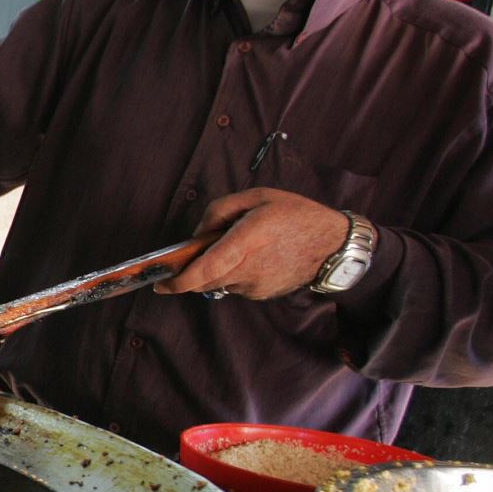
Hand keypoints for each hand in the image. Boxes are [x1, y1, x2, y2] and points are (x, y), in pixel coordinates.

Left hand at [155, 188, 352, 300]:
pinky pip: (235, 286)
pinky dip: (232, 274)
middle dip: (191, 271)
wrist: (333, 244)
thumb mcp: (256, 197)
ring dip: (215, 270)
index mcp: (245, 243)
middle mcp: (248, 269)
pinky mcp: (262, 294)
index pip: (203, 271)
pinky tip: (251, 257)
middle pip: (203, 280)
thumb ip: (219, 210)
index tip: (159, 283)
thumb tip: (198, 234)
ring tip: (235, 247)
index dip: (177, 281)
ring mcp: (255, 286)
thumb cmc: (295, 215)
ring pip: (218, 283)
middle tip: (196, 252)